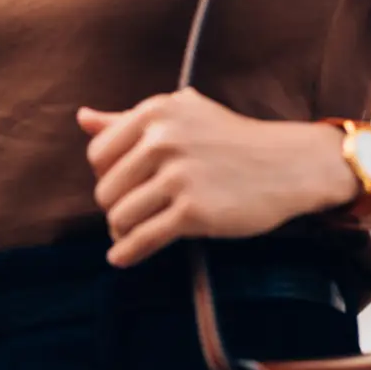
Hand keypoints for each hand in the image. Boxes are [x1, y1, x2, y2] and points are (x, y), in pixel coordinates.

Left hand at [75, 88, 358, 266]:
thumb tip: (81, 117)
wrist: (289, 165)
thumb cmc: (232, 140)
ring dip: (122, 233)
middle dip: (116, 208)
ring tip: (135, 234)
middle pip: (106, 190)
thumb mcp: (183, 116)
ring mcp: (179, 176)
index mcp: (158, 111)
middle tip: (137, 214)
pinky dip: (128, 254)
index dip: (108, 176)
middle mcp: (164, 139)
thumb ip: (128, 119)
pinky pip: (142, 240)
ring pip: (119, 218)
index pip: (99, 155)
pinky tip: (126, 258)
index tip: (127, 186)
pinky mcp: (194, 212)